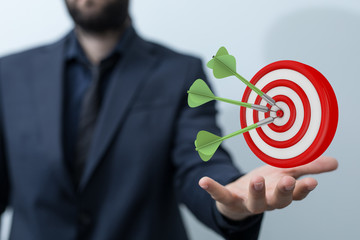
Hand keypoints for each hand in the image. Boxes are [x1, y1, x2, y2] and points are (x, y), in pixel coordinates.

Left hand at [199, 155, 337, 220]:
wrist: (240, 196)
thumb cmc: (265, 183)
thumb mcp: (286, 171)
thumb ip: (308, 166)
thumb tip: (334, 162)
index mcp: (281, 192)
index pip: (295, 194)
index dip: (303, 189)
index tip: (311, 181)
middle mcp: (267, 201)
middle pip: (277, 201)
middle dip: (282, 191)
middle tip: (285, 180)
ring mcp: (247, 202)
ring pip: (254, 201)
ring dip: (255, 191)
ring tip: (255, 178)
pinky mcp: (229, 199)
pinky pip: (220, 196)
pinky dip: (212, 189)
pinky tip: (203, 180)